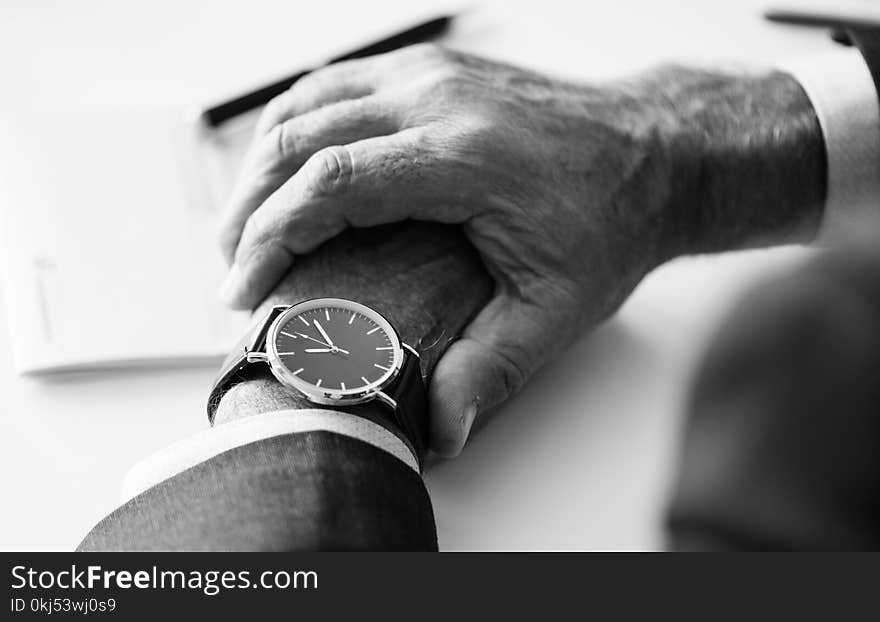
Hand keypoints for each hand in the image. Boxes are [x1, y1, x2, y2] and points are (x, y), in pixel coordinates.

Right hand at [218, 45, 824, 454]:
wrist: (654, 154)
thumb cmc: (611, 219)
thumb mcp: (558, 308)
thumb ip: (493, 368)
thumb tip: (441, 430)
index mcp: (462, 156)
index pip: (328, 184)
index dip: (270, 236)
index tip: (245, 285)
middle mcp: (437, 99)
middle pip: (299, 136)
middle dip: (249, 205)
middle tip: (235, 265)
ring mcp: (432, 74)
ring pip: (306, 102)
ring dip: (262, 163)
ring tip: (248, 224)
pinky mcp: (432, 70)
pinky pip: (336, 84)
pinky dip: (296, 127)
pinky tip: (288, 168)